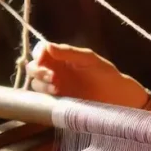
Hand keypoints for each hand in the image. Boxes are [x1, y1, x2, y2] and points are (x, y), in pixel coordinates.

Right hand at [27, 43, 148, 108]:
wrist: (117, 97)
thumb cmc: (105, 73)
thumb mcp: (89, 59)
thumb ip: (69, 52)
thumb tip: (47, 46)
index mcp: (61, 57)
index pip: (40, 50)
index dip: (38, 54)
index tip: (42, 59)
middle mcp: (54, 70)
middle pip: (33, 67)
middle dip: (38, 70)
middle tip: (52, 76)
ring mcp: (54, 87)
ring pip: (35, 84)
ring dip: (42, 84)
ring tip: (57, 88)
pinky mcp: (56, 103)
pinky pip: (41, 99)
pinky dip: (44, 97)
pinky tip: (57, 96)